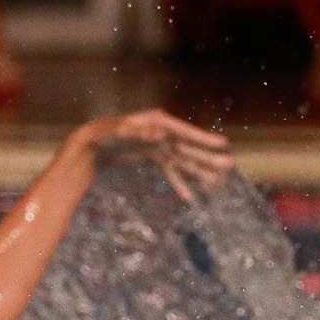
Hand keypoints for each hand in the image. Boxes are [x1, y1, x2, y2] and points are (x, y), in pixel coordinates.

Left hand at [75, 109, 232, 199]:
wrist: (89, 145)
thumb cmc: (101, 135)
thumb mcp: (116, 132)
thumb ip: (137, 132)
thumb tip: (158, 132)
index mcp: (156, 122)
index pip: (184, 131)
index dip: (203, 138)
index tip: (222, 144)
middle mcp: (162, 133)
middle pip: (189, 147)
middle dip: (208, 157)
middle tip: (229, 165)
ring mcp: (160, 146)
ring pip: (185, 160)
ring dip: (200, 171)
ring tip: (219, 181)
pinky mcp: (154, 157)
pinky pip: (171, 172)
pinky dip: (180, 183)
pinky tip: (190, 197)